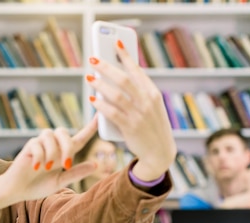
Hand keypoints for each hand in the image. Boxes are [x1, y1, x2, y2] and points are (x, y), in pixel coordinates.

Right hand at [0, 120, 100, 202]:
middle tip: (65, 165)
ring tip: (47, 168)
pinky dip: (39, 157)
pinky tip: (36, 167)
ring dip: (52, 153)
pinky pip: (37, 145)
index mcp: (63, 153)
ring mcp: (40, 144)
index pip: (79, 138)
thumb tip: (96, 164)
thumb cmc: (38, 186)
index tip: (99, 115)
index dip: (90, 127)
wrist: (18, 190)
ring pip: (50, 136)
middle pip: (64, 132)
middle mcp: (53, 145)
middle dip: (67, 147)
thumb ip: (76, 173)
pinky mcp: (29, 146)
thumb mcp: (60, 182)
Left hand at [87, 40, 175, 180]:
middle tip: (93, 59)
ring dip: (100, 84)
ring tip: (89, 77)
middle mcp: (147, 102)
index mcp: (153, 93)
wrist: (160, 152)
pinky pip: (112, 113)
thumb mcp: (151, 107)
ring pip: (116, 95)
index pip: (137, 70)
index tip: (116, 43)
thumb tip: (115, 78)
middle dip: (107, 67)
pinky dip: (100, 105)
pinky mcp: (130, 128)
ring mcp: (139, 114)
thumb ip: (138, 93)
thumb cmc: (151, 126)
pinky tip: (92, 99)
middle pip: (124, 79)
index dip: (126, 56)